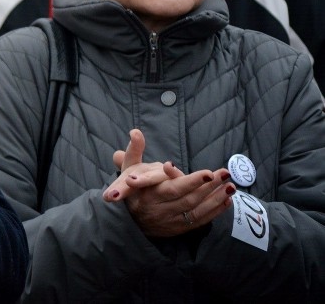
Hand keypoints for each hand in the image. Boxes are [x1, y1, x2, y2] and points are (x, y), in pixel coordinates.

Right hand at [103, 129, 235, 236]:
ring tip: (231, 186)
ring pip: (197, 211)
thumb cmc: (132, 187)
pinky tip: (226, 200)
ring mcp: (170, 222)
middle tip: (225, 174)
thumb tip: (135, 132)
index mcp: (148, 195)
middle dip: (209, 187)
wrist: (130, 218)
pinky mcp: (179, 229)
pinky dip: (214, 212)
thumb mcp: (129, 168)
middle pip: (188, 199)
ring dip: (216, 199)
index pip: (173, 189)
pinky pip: (200, 221)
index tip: (208, 172)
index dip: (192, 181)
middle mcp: (160, 211)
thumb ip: (134, 150)